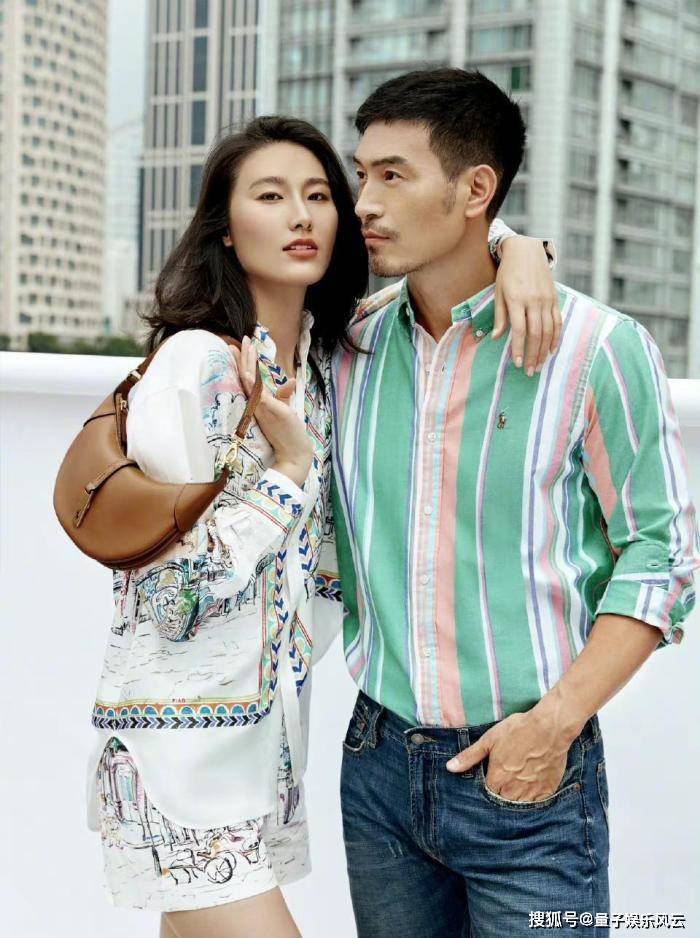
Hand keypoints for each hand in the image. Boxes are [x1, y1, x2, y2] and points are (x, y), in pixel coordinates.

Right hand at [232, 336, 312, 484]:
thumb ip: (284, 395)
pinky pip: (258, 397)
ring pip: (249, 383)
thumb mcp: (285, 409)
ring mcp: (262, 408)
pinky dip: (252, 385)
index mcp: (259, 402)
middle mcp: (257, 404)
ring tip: (243, 348)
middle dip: (244, 358)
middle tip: (241, 340)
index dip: (244, 362)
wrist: (293, 453)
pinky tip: (248, 373)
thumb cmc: (288, 433)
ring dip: (246, 365)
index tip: (239, 346)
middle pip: (247, 377)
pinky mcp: (269, 412)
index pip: (249, 379)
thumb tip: (289, 380)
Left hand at [445, 707, 570, 802]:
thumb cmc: (518, 730)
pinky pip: (537, 803)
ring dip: (516, 797)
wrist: (549, 727)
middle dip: (501, 793)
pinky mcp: (547, 790)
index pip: (487, 792)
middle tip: (505, 779)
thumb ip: (469, 756)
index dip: (488, 785)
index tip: (491, 777)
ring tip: (517, 783)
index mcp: (497, 778)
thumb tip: (450, 768)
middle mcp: (513, 790)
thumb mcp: (489, 739)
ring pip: (519, 804)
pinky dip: (533, 797)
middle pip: (502, 800)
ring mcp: (531, 792)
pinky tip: (531, 786)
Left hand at [493, 236, 560, 376]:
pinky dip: (556, 337)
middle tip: (530, 371)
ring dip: (545, 350)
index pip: (520, 330)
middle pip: (536, 333)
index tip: (517, 363)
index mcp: (517, 299)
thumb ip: (500, 316)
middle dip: (533, 355)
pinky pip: (558, 321)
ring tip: (540, 365)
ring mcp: (547, 299)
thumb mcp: (498, 292)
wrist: (527, 250)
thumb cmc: (508, 273)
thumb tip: (497, 338)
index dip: (519, 348)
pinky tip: (552, 350)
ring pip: (549, 330)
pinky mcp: (555, 298)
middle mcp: (534, 300)